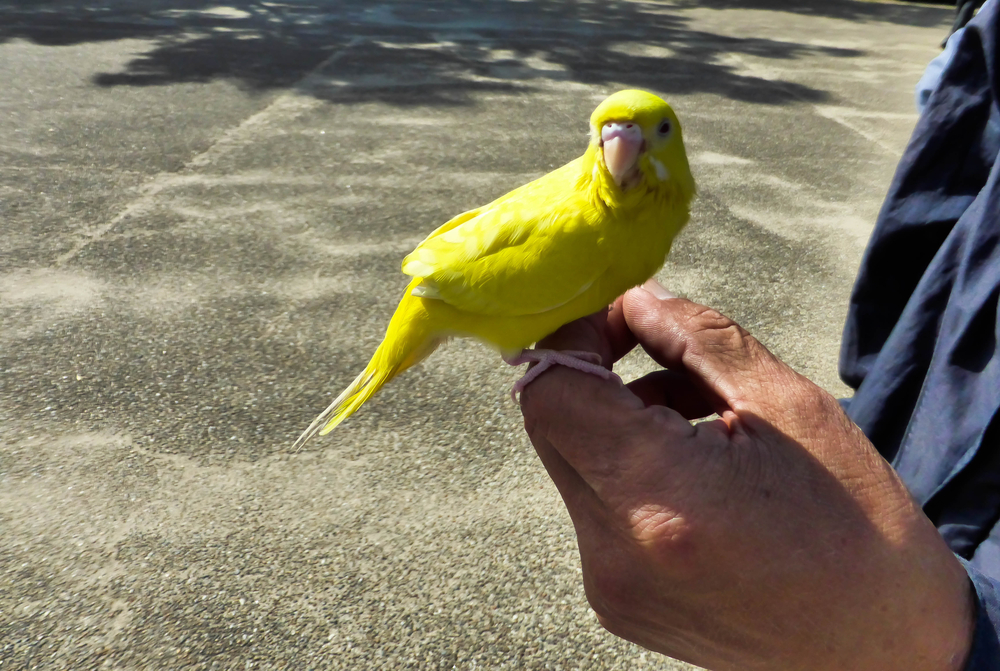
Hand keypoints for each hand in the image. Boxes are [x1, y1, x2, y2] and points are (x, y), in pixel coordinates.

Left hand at [519, 282, 973, 670]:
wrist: (883, 650)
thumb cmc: (859, 528)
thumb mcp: (790, 406)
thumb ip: (698, 338)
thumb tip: (636, 299)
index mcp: (661, 497)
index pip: (553, 391)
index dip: (574, 336)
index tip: (620, 315)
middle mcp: (615, 550)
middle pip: (552, 425)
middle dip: (596, 373)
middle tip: (661, 351)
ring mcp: (609, 585)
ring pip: (572, 462)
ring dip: (617, 420)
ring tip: (702, 417)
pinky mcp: (615, 601)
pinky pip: (594, 507)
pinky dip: (627, 468)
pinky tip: (693, 466)